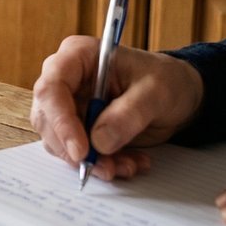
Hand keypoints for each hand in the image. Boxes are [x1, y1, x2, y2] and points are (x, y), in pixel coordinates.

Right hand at [29, 35, 204, 181]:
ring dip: (91, 160)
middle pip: (47, 118)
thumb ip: (129, 114)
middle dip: (75, 149)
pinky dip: (101, 164)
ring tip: (127, 165)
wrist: (177, 95)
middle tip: (107, 168)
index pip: (51, 88)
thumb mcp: (156, 92)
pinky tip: (128, 162)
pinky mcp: (77, 127)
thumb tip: (99, 142)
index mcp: (77, 56)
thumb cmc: (166, 80)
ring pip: (59, 141)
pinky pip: (76, 152)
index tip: (81, 150)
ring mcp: (69, 104)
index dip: (60, 121)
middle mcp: (66, 80)